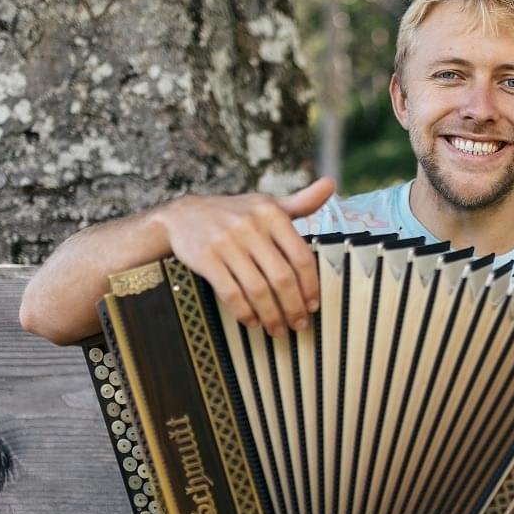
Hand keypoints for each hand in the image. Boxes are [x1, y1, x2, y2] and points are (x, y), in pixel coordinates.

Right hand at [161, 177, 334, 335]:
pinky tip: (252, 322)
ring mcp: (226, 242)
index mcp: (271, 213)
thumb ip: (301, 202)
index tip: (313, 305)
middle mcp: (250, 225)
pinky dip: (244, 312)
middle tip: (298, 324)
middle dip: (293, 307)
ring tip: (277, 329)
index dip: (311, 286)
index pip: (301, 256)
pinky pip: (231, 293)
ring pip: (258, 289)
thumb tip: (330, 185)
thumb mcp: (267, 203)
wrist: (182, 215)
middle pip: (282, 277)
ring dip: (271, 315)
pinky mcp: (206, 258)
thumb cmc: (235, 214)